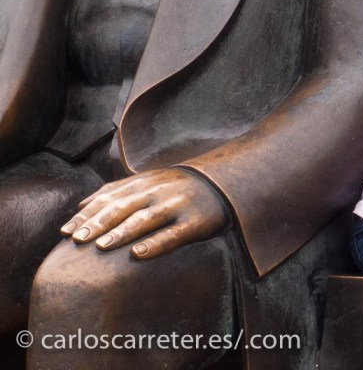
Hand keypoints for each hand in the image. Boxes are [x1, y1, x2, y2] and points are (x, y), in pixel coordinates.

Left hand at [60, 168, 228, 259]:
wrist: (223, 183)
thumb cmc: (177, 187)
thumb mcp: (149, 181)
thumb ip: (117, 190)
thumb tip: (81, 205)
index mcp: (145, 181)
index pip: (110, 195)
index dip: (87, 213)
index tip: (65, 231)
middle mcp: (159, 191)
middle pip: (124, 205)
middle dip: (99, 222)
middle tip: (77, 240)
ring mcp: (178, 205)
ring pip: (146, 219)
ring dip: (122, 232)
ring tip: (101, 246)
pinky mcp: (196, 222)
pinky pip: (173, 234)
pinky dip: (155, 244)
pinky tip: (138, 254)